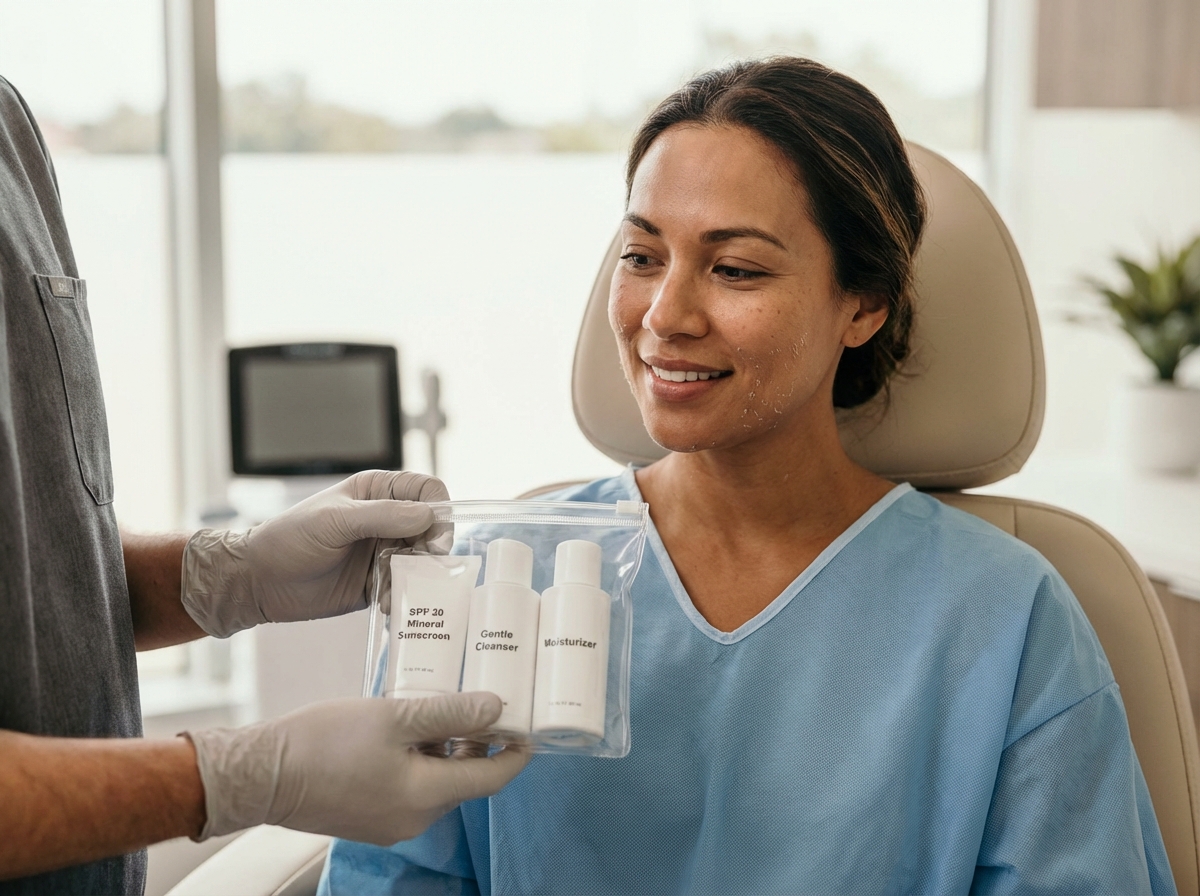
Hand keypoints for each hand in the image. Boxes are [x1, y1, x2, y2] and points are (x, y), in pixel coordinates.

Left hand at [181, 470, 448, 637]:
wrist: (259, 582)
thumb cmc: (289, 539)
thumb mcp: (334, 521)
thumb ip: (382, 516)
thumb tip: (428, 516)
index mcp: (377, 492)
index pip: (427, 490)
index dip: (438, 510)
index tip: (434, 535)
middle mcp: (386, 519)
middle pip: (432, 529)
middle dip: (432, 549)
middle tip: (421, 566)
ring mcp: (384, 551)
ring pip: (423, 560)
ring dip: (418, 577)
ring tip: (396, 587)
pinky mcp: (379, 581)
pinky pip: (406, 587)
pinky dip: (404, 595)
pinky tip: (386, 602)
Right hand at [185, 692, 528, 843]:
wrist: (260, 775)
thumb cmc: (324, 742)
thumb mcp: (394, 716)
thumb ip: (450, 713)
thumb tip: (497, 708)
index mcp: (426, 796)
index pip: (492, 779)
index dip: (515, 751)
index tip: (526, 725)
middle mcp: (415, 820)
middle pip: (465, 780)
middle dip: (478, 744)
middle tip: (482, 701)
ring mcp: (391, 824)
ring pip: (437, 783)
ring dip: (446, 749)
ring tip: (441, 706)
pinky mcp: (370, 819)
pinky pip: (412, 790)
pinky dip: (420, 762)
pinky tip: (408, 729)